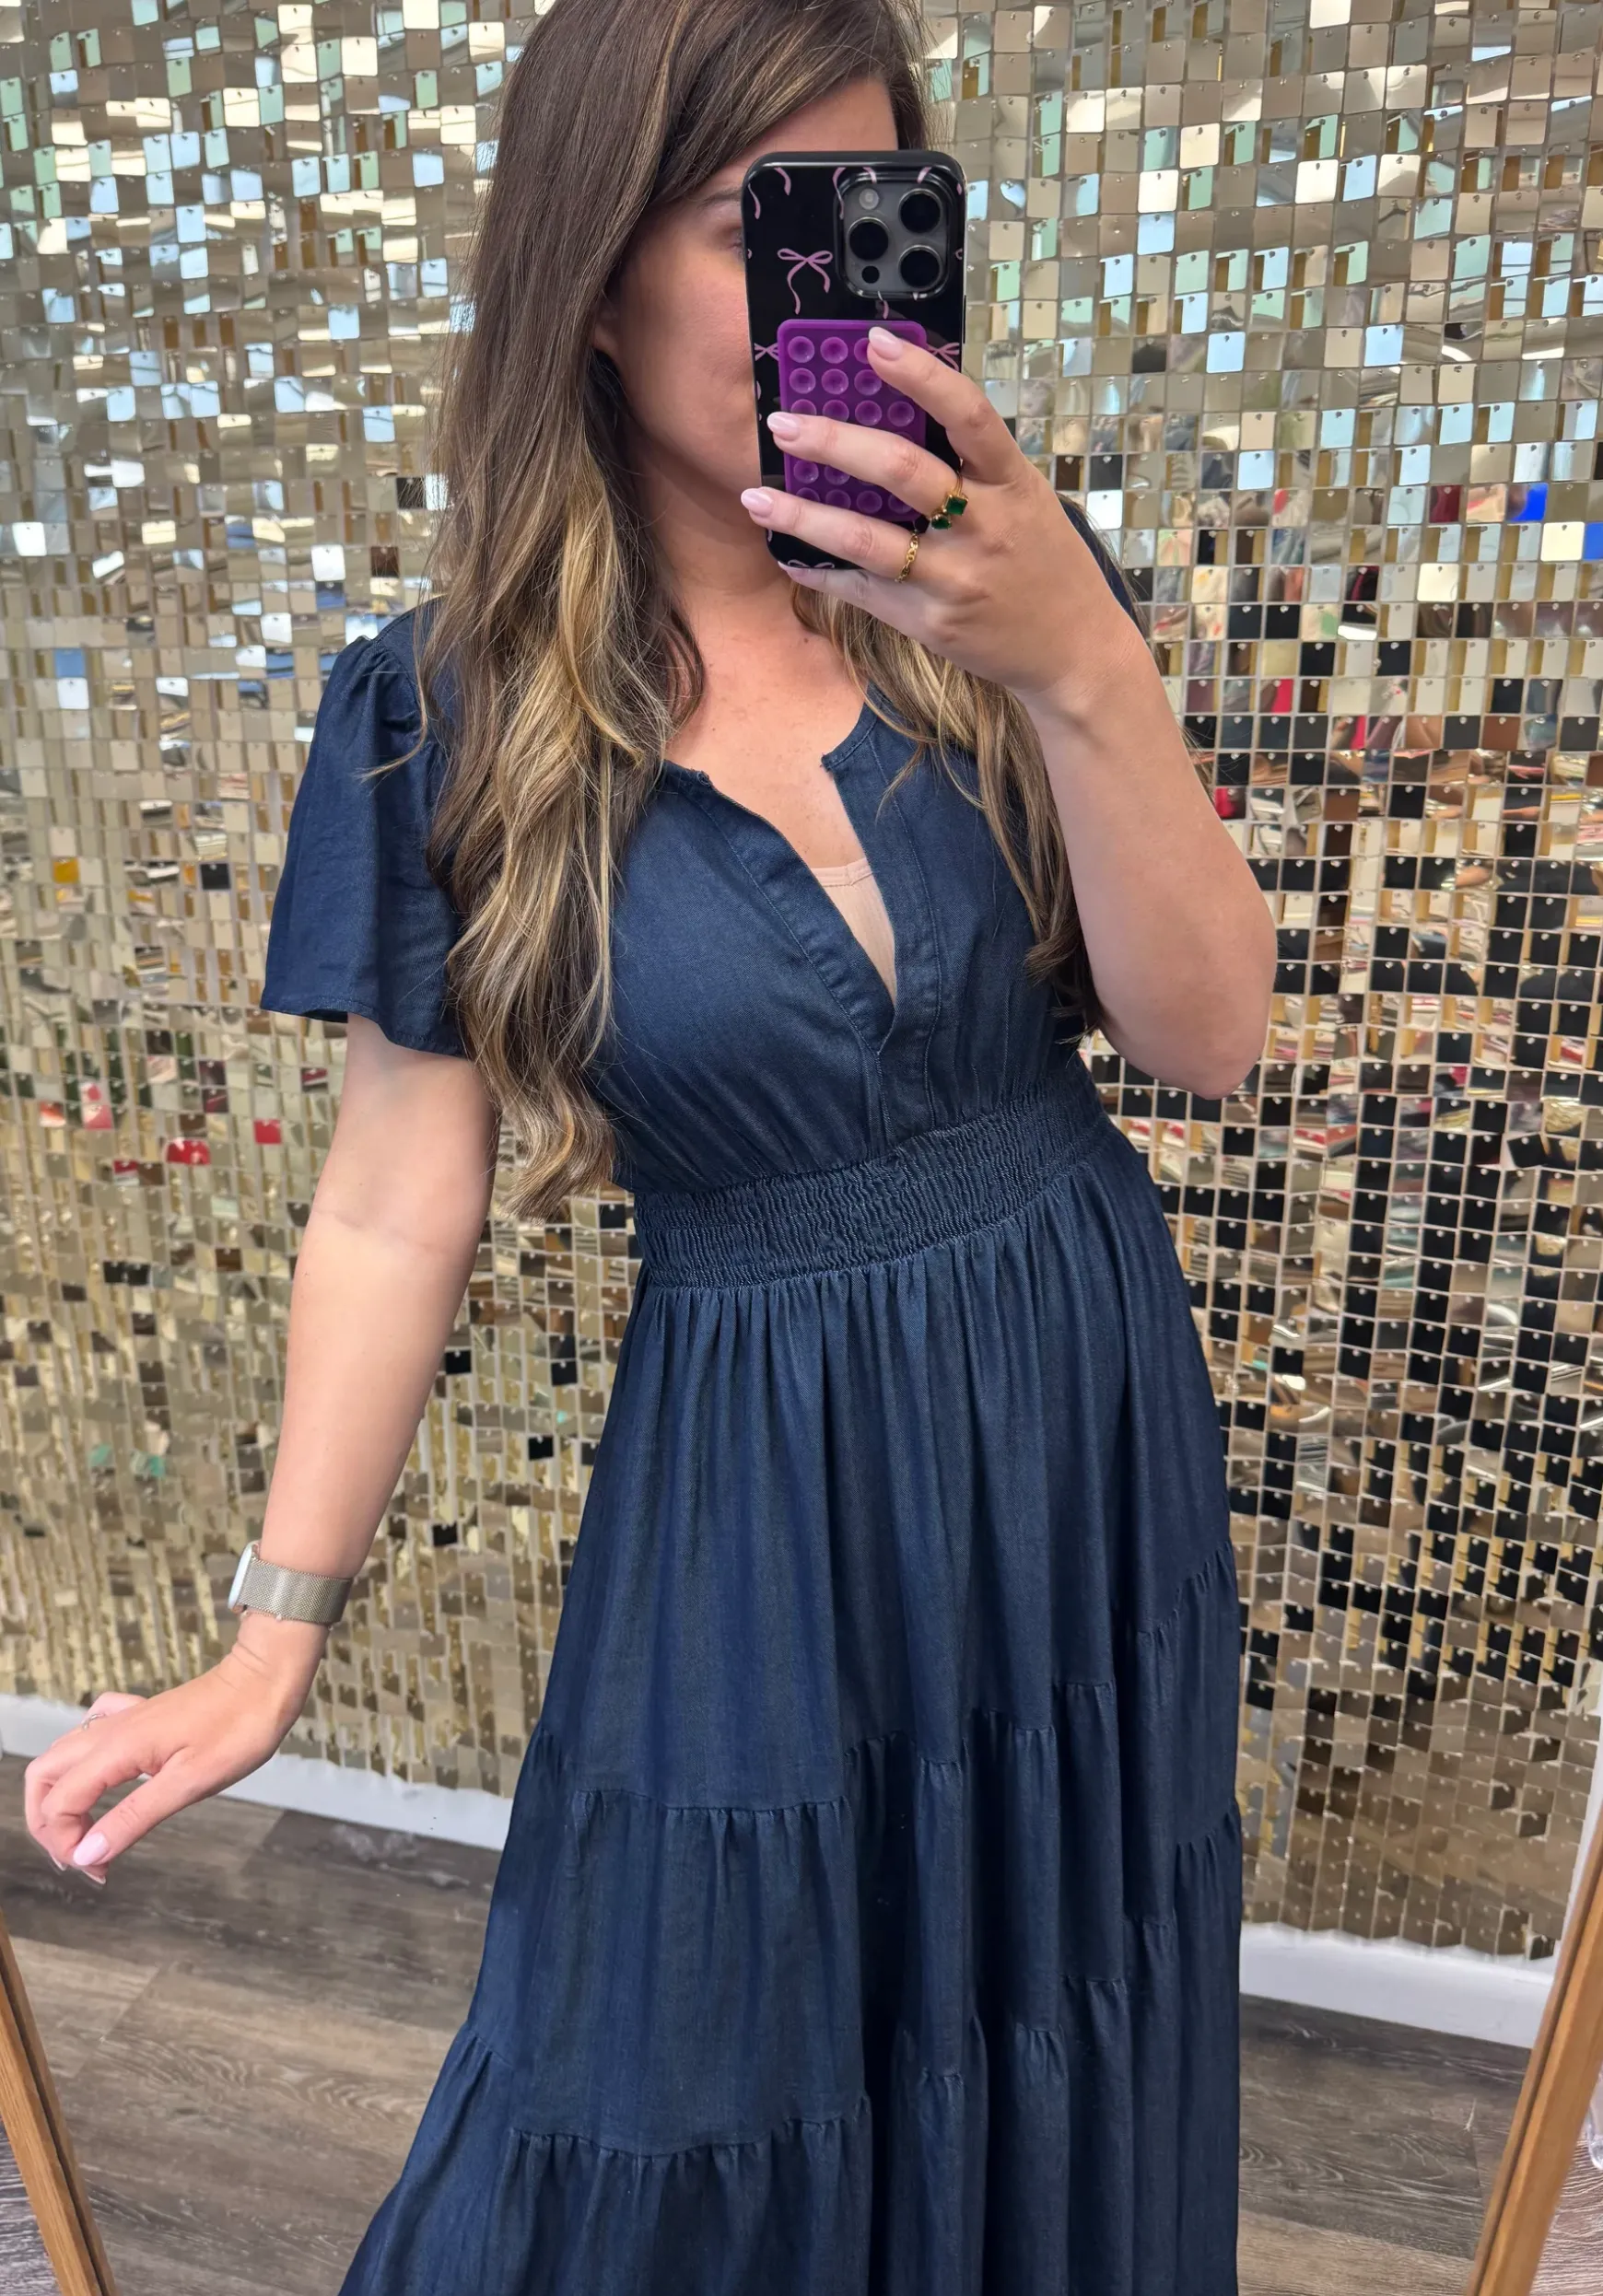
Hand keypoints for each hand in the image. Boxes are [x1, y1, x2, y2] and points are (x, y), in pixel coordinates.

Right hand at [24, 1614, 326, 1881]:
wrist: (266, 1679)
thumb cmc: (239, 1729)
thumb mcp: (189, 1784)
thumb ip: (133, 1818)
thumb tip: (87, 1853)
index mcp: (117, 1749)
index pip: (59, 1803)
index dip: (67, 1844)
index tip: (99, 1870)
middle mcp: (110, 1731)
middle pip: (43, 1776)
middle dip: (48, 1823)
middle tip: (79, 1857)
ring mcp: (123, 1720)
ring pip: (62, 1755)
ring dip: (60, 1796)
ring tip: (86, 1832)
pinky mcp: (140, 1715)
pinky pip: (92, 1731)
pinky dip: (82, 1762)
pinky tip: (103, 1778)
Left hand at [738, 324, 1145, 717]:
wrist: (1073, 651)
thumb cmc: (1043, 563)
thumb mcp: (1025, 500)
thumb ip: (973, 465)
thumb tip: (898, 413)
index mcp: (1012, 482)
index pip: (968, 414)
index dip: (921, 375)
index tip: (872, 343)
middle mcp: (984, 527)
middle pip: (902, 472)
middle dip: (835, 443)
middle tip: (782, 425)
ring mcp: (956, 578)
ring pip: (867, 540)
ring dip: (803, 517)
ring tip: (756, 497)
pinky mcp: (932, 622)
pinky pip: (863, 591)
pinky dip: (821, 572)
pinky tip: (789, 555)